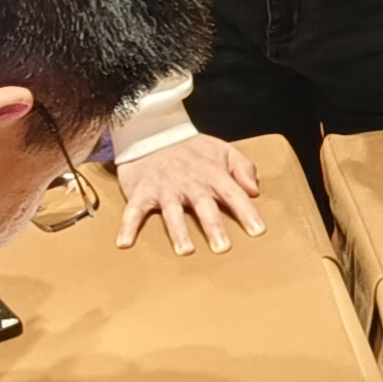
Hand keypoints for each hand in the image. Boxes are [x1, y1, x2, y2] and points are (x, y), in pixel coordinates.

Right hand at [114, 134, 268, 254]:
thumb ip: (242, 168)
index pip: (233, 194)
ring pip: (172, 211)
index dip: (246, 212)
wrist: (152, 130)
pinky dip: (128, 225)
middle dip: (213, 226)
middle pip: (204, 206)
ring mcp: (164, 188)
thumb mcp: (222, 150)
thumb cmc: (191, 148)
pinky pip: (134, 210)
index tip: (258, 231)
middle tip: (222, 247)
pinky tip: (124, 242)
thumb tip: (255, 190)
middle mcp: (189, 183)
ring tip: (185, 250)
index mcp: (212, 173)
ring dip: (178, 231)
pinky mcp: (142, 191)